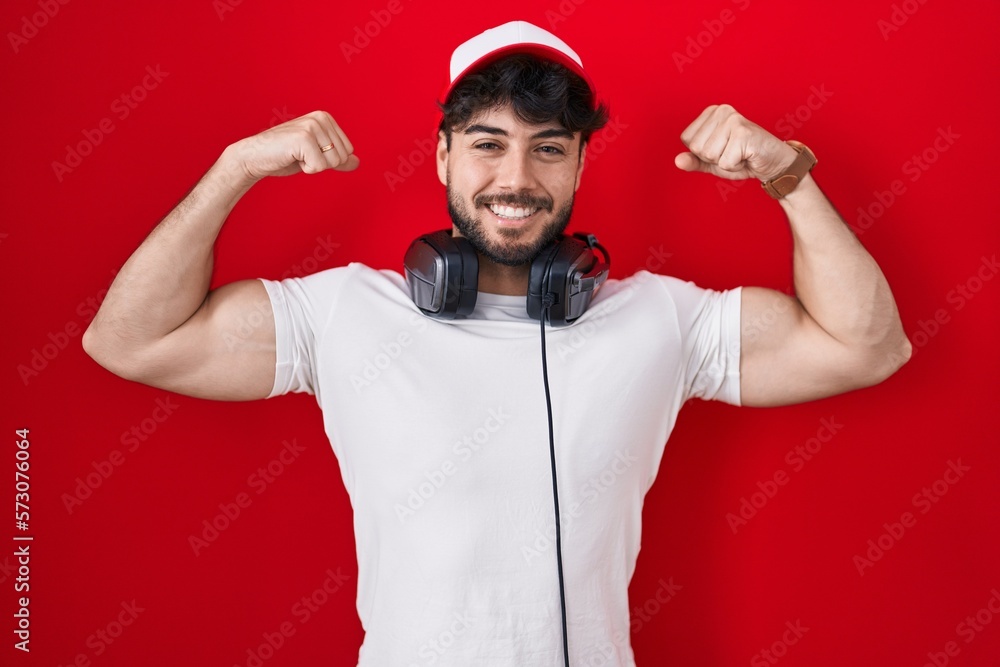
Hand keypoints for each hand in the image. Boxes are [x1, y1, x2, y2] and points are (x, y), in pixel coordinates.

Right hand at [226, 110, 359, 183]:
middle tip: (301, 155)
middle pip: (342, 157)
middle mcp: (320, 118)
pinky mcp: (303, 138)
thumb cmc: (284, 156)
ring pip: (332, 162)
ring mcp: (312, 126)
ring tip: (296, 156)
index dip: (328, 159)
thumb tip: (357, 162)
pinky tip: (292, 158)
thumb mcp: (315, 155)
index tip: (308, 153)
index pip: (348, 151)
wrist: (255, 157)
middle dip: (322, 164)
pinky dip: (306, 169)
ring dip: (313, 166)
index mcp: (325, 118)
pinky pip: (319, 167)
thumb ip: (337, 158)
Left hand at [674, 104, 796, 181]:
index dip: (703, 154)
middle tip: (733, 153)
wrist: (773, 163)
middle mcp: (721, 111)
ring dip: (725, 162)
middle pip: (697, 148)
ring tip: (740, 154)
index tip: (722, 150)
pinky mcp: (743, 132)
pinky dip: (735, 166)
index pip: (687, 141)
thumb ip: (694, 161)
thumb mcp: (713, 162)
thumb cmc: (743, 159)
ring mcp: (733, 119)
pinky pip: (724, 162)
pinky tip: (747, 156)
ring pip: (709, 155)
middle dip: (714, 159)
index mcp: (711, 113)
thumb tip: (677, 161)